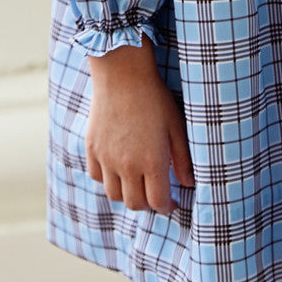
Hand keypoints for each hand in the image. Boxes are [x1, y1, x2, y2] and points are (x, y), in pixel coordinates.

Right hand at [85, 42, 194, 213]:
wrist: (122, 74)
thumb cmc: (154, 97)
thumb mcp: (176, 125)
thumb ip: (183, 158)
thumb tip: (189, 183)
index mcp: (151, 161)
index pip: (158, 202)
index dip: (167, 207)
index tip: (172, 203)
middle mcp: (127, 165)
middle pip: (135, 204)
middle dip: (148, 204)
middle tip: (156, 194)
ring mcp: (107, 158)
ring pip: (114, 195)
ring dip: (127, 194)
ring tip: (137, 183)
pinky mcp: (92, 149)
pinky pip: (97, 177)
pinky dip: (108, 179)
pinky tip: (118, 168)